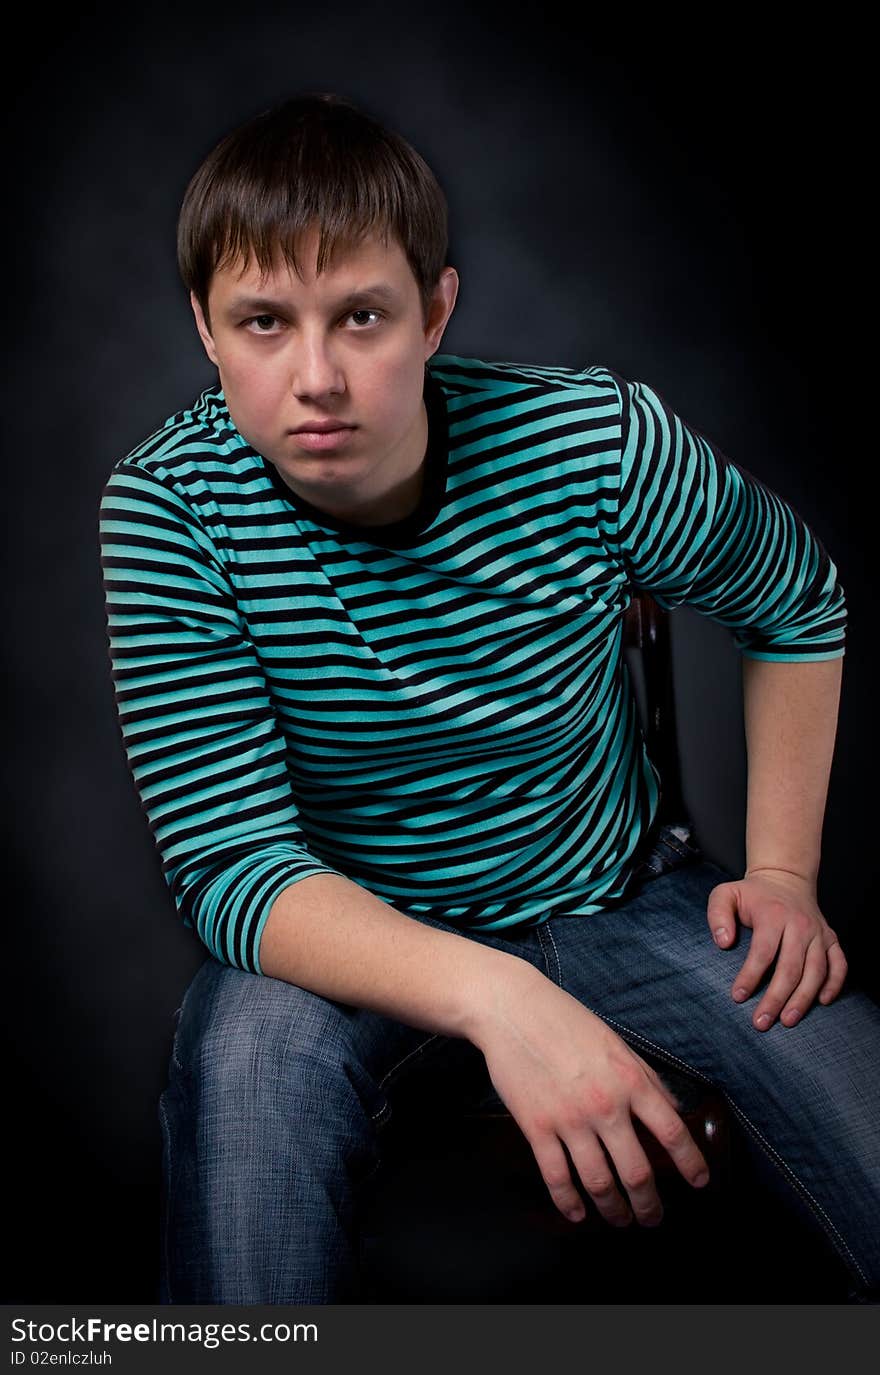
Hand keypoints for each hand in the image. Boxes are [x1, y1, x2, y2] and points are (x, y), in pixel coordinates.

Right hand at [472, 967, 709, 1227]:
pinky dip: (569, 1203)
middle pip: (637, 1172)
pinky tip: (577, 1214)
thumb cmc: (567, 1023)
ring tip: (620, 1220)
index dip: (691, 1163)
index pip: (672, 1132)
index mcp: (630, 1081)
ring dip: (613, 1210)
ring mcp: (569, 1119)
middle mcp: (604, 1105)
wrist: (513, 1010)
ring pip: (599, 1182)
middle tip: (652, 1218)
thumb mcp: (617, 1044)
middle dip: (649, 1204)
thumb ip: (647, 1079)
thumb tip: (674, 1112)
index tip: (699, 1183)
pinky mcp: (536, 1128)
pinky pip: (557, 1178)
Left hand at [706, 869, 847, 1029]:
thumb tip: (723, 943)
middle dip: (776, 998)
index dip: (750, 976)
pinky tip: (822, 1002)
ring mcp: (818, 933)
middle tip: (761, 1022)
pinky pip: (839, 964)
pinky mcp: (831, 939)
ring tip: (788, 1021)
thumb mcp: (725, 894)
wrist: (785, 879)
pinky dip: (834, 984)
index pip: (763, 951)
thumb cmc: (752, 894)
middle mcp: (800, 925)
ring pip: (816, 971)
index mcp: (773, 915)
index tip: (738, 997)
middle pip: (791, 967)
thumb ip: (718, 915)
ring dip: (803, 998)